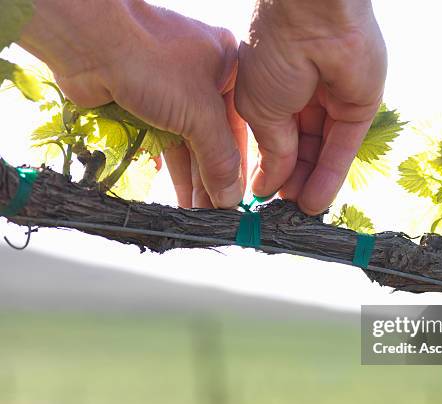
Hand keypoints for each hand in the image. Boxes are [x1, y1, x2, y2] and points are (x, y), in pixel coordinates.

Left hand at [20, 0, 246, 208]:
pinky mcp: (146, 104)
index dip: (239, 166)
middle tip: (216, 214)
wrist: (89, 42)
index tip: (238, 198)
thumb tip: (230, 198)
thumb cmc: (153, 64)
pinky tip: (178, 196)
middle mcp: (204, 79)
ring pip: (189, 144)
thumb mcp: (200, 115)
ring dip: (193, 180)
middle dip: (213, 179)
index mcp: (229, 68)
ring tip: (197, 213)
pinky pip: (165, 143)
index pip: (242, 127)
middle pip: (214, 140)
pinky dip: (171, 169)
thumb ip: (220, 159)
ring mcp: (173, 91)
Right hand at [235, 0, 386, 214]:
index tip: (261, 196)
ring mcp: (331, 101)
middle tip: (283, 210)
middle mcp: (302, 96)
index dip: (269, 168)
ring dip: (311, 183)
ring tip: (301, 213)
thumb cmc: (273, 54)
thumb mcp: (258, 110)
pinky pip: (343, 148)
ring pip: (321, 152)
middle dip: (291, 180)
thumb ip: (270, 151)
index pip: (272, 138)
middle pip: (299, 148)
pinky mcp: (358, 108)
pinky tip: (316, 201)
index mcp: (271, 89)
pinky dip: (331, 175)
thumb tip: (267, 184)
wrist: (312, 19)